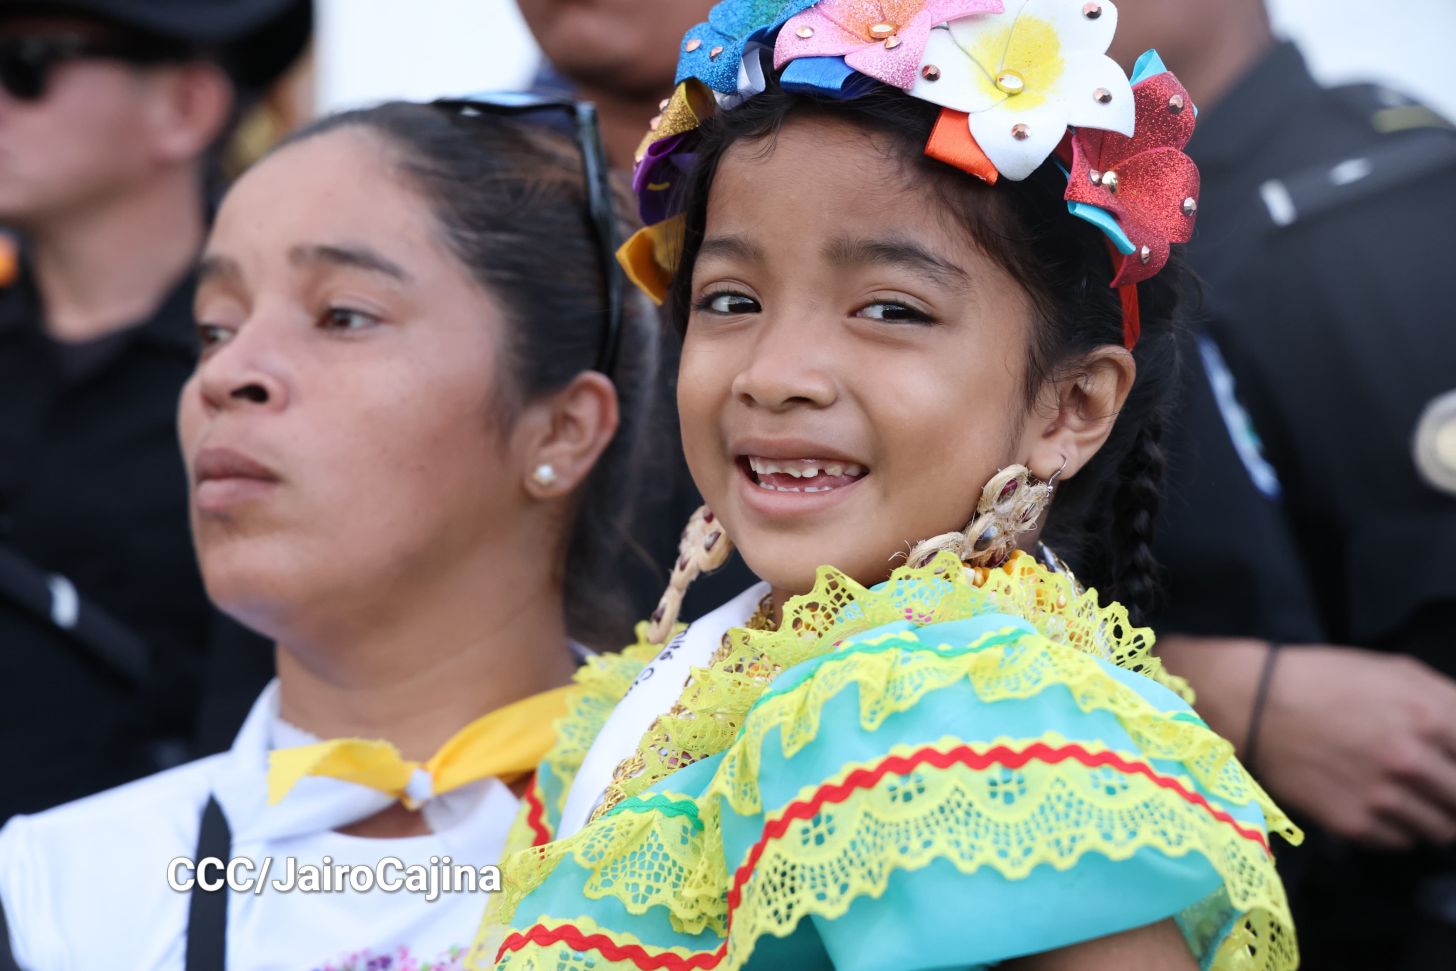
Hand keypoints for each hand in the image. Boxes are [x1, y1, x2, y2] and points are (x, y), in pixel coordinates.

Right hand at [1256, 646, 1455, 847]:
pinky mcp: (1352, 823)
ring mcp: (1381, 797)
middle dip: (1453, 796)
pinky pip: (1399, 843)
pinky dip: (1395, 829)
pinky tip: (1375, 804)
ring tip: (1406, 797)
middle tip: (1436, 787)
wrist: (1255, 703)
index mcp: (1428, 718)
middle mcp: (1410, 762)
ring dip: (1431, 817)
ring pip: (1439, 831)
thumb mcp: (1397, 671)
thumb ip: (1451, 700)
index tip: (1448, 767)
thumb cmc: (1328, 680)